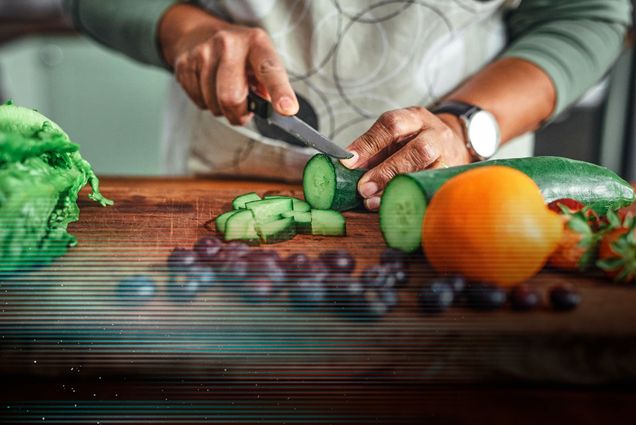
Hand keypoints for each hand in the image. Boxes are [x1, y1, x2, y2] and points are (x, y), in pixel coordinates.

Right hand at [159, 4, 297, 123]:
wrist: (199, 33)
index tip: (287, 110)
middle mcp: (228, 44)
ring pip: (214, 105)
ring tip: (224, 91)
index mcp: (256, 43)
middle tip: (243, 112)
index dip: (279, 92)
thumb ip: (269, 85)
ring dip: (222, 109)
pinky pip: (199, 102)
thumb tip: (271, 110)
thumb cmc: (239, 55)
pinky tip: (209, 87)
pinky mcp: (184, 64)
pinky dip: (207, 103)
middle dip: (239, 114)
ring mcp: (203, 53)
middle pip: (232, 98)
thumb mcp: (260, 59)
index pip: (269, 70)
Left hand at [340, 108, 471, 209]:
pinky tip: (392, 207)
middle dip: (386, 171)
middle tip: (363, 188)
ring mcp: (448, 157)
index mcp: (415, 118)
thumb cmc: (414, 142)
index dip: (368, 144)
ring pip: (426, 172)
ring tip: (373, 201)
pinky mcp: (451, 177)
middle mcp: (435, 134)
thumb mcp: (395, 137)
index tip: (348, 162)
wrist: (453, 144)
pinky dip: (408, 199)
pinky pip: (430, 190)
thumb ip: (372, 151)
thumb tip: (347, 168)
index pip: (391, 125)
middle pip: (416, 150)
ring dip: (396, 188)